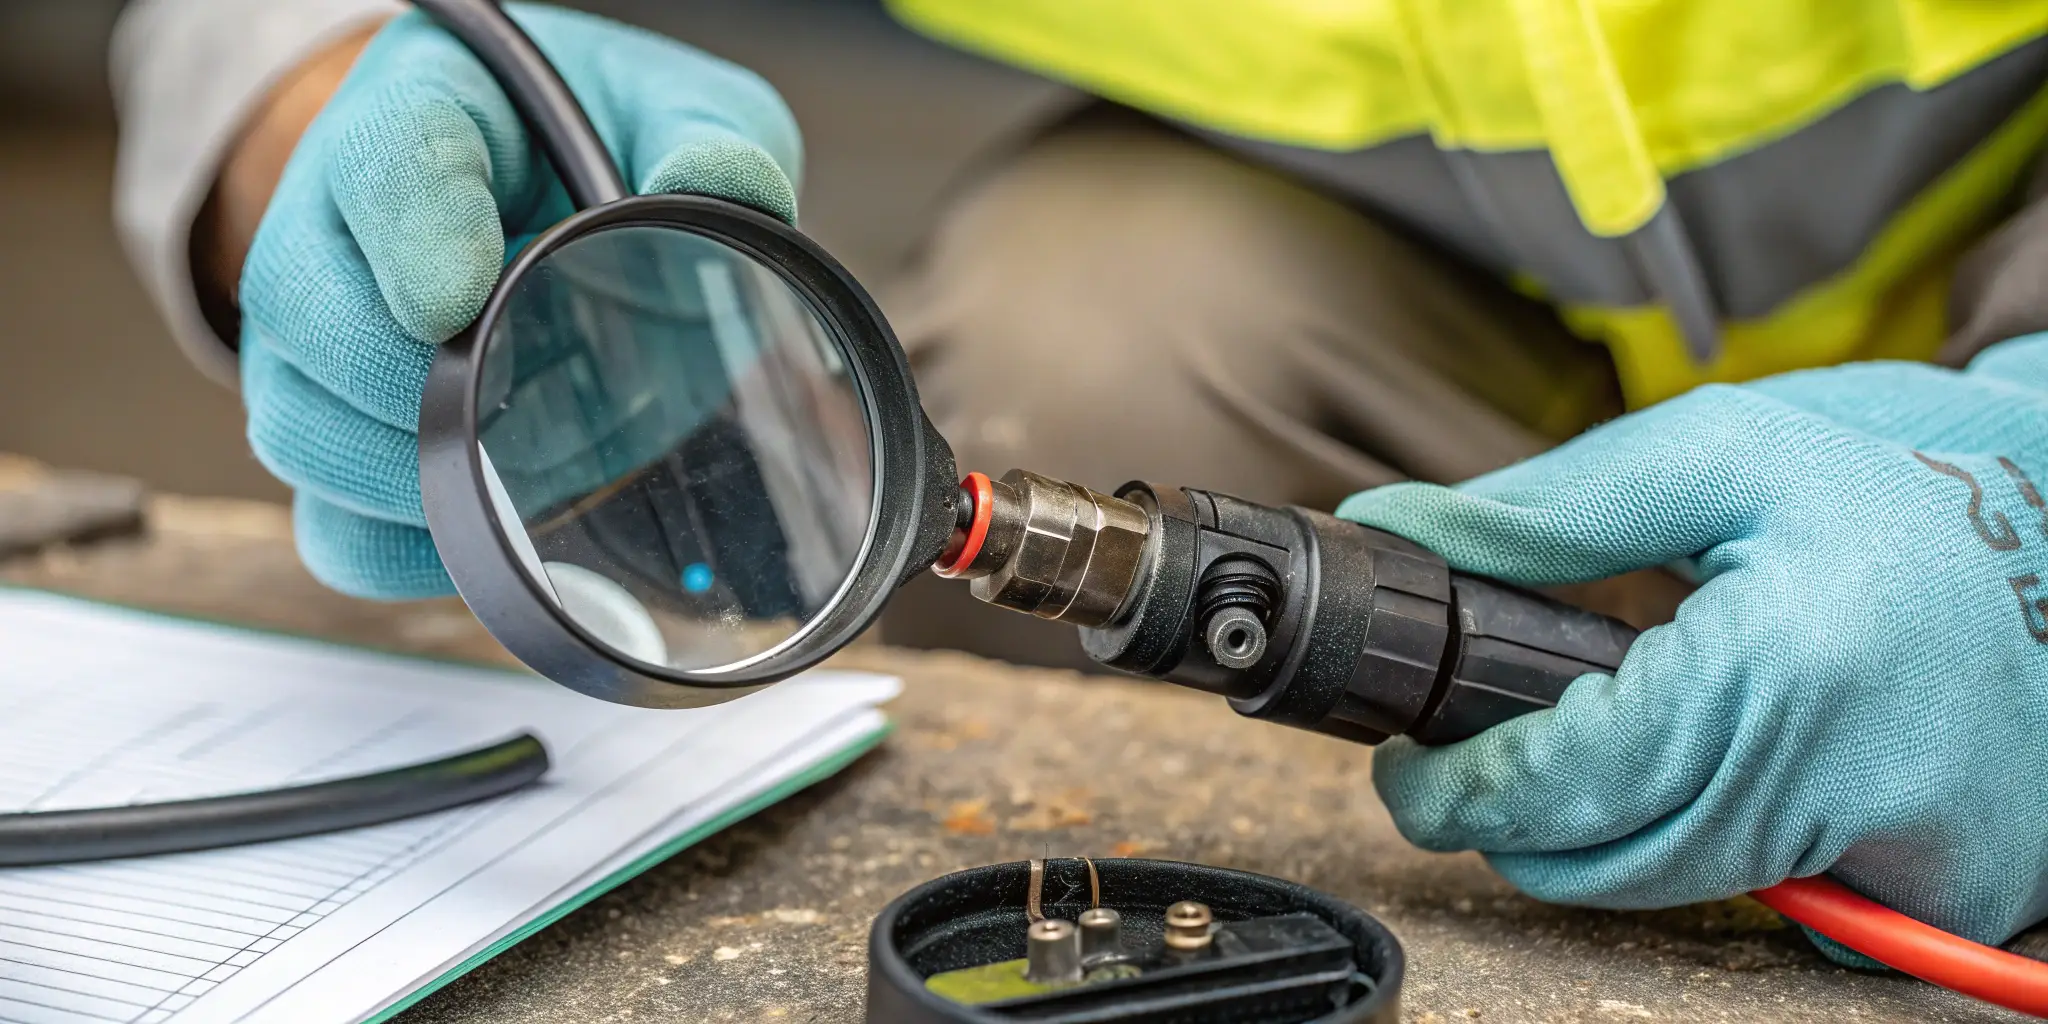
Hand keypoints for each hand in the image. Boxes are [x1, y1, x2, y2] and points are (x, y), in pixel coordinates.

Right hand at [235, 4, 801, 597]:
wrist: (554, 195)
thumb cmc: (602, 143)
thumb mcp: (677, 110)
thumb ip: (710, 139)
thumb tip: (724, 189)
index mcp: (424, 109)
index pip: (386, 157)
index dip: (412, 231)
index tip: (455, 296)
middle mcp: (336, 219)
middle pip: (301, 305)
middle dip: (399, 382)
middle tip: (504, 405)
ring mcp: (320, 338)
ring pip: (296, 423)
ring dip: (402, 476)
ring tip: (508, 472)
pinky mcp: (345, 439)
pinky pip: (331, 529)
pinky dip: (402, 554)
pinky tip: (488, 537)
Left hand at [1337, 337, 2047, 959]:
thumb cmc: (1910, 470)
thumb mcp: (1722, 449)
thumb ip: (1546, 510)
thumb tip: (1403, 528)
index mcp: (1782, 670)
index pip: (1566, 785)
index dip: (1461, 791)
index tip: (1408, 771)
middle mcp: (1852, 785)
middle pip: (1610, 863)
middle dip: (1515, 824)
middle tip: (1472, 765)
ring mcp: (1919, 857)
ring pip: (1686, 890)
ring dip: (1607, 836)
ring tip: (1584, 749)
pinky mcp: (1958, 886)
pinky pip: (1791, 905)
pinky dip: (1722, 851)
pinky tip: (1712, 775)